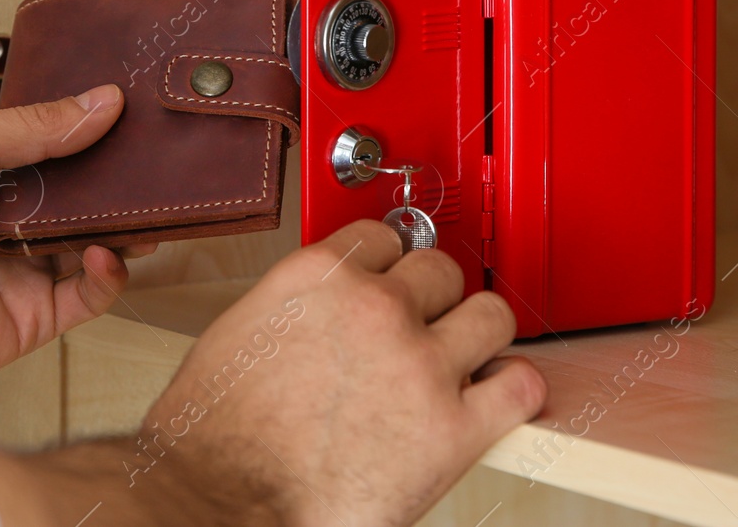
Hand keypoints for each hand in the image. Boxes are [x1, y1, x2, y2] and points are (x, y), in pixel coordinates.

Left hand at [0, 84, 148, 401]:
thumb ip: (33, 126)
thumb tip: (102, 101)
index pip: (53, 142)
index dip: (90, 127)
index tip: (131, 110)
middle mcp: (8, 216)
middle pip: (82, 193)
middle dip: (118, 179)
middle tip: (153, 163)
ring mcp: (22, 267)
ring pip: (95, 242)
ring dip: (123, 226)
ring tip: (145, 210)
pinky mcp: (33, 316)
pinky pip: (89, 295)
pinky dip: (109, 275)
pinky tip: (106, 254)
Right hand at [134, 220, 545, 525]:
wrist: (222, 502)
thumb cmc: (216, 437)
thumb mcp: (244, 332)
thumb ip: (300, 307)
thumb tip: (325, 314)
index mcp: (318, 278)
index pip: (384, 237)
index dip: (389, 265)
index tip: (390, 282)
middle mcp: (375, 308)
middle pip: (440, 269)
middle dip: (432, 298)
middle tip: (422, 328)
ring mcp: (420, 365)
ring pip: (490, 314)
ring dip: (478, 333)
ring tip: (464, 357)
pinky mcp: (452, 429)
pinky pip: (521, 387)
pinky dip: (514, 389)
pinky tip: (494, 397)